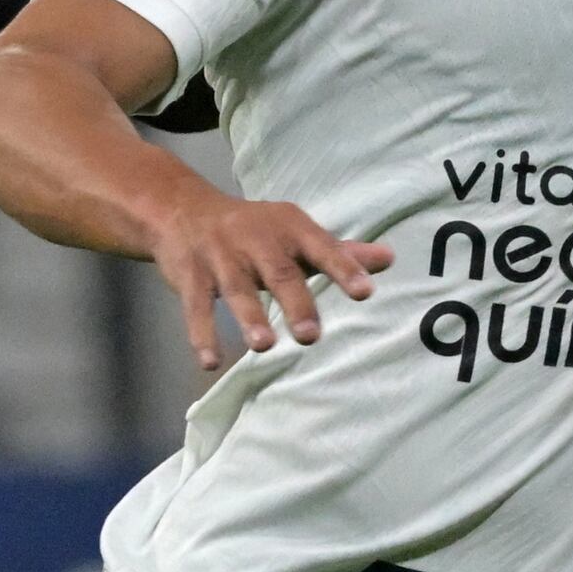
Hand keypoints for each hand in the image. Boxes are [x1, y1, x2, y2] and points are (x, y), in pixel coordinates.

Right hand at [142, 193, 391, 371]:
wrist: (183, 210)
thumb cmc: (253, 228)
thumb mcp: (294, 232)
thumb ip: (339, 251)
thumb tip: (389, 259)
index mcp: (289, 228)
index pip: (322, 247)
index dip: (343, 268)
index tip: (364, 292)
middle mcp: (256, 239)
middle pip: (279, 272)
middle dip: (295, 302)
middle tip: (310, 335)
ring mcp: (220, 257)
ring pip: (236, 288)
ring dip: (250, 317)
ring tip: (264, 346)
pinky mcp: (190, 276)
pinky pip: (196, 306)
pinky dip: (202, 334)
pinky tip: (211, 362)